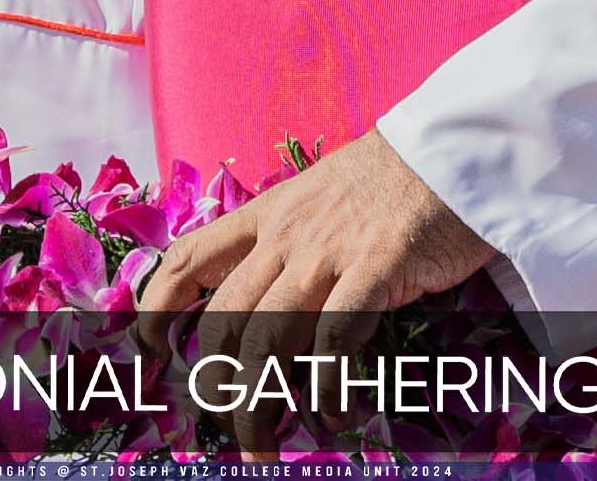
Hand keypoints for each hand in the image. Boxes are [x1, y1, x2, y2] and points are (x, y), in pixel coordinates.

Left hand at [136, 129, 492, 440]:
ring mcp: (327, 251)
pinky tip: (334, 412)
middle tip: (231, 432)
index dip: (157, 308)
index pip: (189, 257)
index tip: (148, 354)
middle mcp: (286, 235)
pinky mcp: (374, 267)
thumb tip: (265, 308)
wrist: (448, 146)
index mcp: (268, 214)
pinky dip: (325, 388)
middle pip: (223, 321)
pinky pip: (332, 341)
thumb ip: (290, 243)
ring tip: (265, 449)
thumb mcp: (320, 197)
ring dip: (258, 408)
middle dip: (216, 389)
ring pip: (265, 341)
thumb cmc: (390, 180)